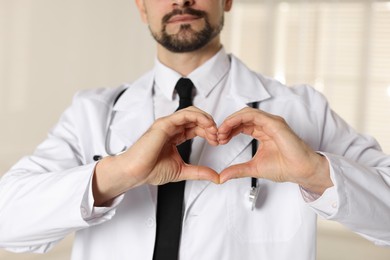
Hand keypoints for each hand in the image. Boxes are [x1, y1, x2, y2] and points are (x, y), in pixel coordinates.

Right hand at [93, 106, 218, 204]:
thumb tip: (216, 177)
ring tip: (214, 131)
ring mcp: (167, 124)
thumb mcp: (182, 171)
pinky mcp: (164, 123)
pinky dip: (199, 117)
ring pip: (192, 112)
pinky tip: (207, 126)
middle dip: (210, 126)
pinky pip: (185, 114)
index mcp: (174, 136)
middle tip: (218, 137)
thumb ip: (200, 172)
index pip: (196, 127)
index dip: (209, 132)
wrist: (136, 172)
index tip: (217, 142)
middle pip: (196, 118)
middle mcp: (171, 128)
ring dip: (206, 119)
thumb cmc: (150, 170)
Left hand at [217, 107, 331, 194]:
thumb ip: (237, 170)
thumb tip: (221, 177)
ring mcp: (272, 122)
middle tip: (217, 136)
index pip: (241, 125)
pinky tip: (229, 128)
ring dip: (231, 121)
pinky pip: (254, 115)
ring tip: (221, 132)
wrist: (301, 172)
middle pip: (242, 117)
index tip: (219, 140)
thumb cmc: (284, 168)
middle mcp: (267, 125)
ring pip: (246, 113)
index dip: (228, 130)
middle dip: (227, 125)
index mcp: (263, 132)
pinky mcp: (275, 123)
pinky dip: (239, 119)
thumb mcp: (253, 168)